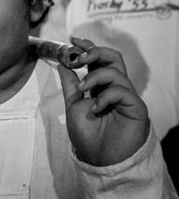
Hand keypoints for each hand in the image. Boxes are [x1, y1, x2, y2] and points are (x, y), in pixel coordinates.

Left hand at [58, 37, 148, 165]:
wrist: (98, 159)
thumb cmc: (87, 135)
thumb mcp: (73, 105)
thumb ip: (70, 84)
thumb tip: (62, 63)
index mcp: (101, 86)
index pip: (98, 60)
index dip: (88, 47)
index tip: (73, 40)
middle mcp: (115, 88)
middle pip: (113, 58)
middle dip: (95, 52)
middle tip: (79, 58)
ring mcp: (126, 97)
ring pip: (115, 71)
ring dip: (94, 76)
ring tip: (82, 88)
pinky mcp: (136, 108)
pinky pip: (122, 91)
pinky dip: (105, 96)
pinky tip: (95, 108)